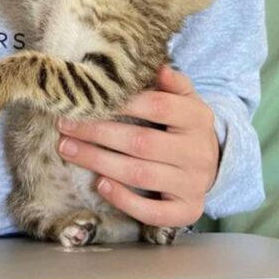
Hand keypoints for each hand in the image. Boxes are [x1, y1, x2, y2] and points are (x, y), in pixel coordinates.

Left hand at [56, 65, 219, 229]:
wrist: (212, 165)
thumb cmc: (184, 127)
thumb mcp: (185, 100)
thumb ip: (172, 82)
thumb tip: (159, 67)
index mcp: (198, 118)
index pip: (158, 106)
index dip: (123, 102)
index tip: (89, 99)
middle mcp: (198, 152)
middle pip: (142, 142)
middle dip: (98, 133)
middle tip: (65, 125)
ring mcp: (193, 184)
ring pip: (140, 174)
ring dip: (98, 161)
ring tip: (68, 149)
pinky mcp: (187, 211)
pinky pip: (152, 211)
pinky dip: (124, 199)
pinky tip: (100, 184)